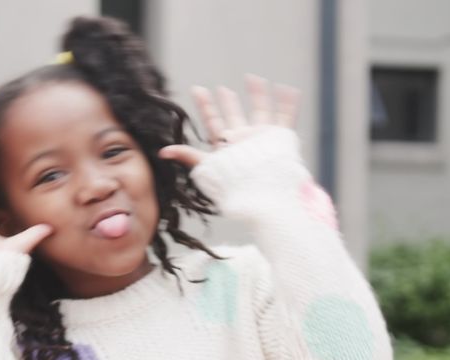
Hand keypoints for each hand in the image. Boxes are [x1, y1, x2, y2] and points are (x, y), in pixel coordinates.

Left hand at [158, 74, 300, 168]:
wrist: (261, 191)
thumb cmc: (233, 182)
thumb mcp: (207, 166)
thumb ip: (187, 156)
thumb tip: (161, 153)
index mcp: (225, 145)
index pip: (213, 122)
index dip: (205, 106)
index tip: (197, 89)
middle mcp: (243, 140)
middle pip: (235, 115)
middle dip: (228, 101)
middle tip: (221, 88)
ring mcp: (262, 138)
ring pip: (261, 111)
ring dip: (257, 95)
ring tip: (253, 77)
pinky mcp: (280, 138)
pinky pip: (286, 117)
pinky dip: (288, 103)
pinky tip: (288, 89)